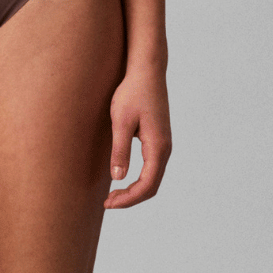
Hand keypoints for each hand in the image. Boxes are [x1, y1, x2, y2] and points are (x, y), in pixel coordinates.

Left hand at [103, 64, 170, 208]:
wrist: (147, 69)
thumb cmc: (132, 92)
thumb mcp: (121, 120)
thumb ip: (120, 150)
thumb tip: (118, 178)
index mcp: (158, 147)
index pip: (147, 185)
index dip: (128, 199)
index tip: (109, 203)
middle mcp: (165, 148)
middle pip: (151, 185)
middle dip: (130, 198)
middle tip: (107, 202)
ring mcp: (163, 143)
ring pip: (152, 176)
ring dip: (134, 188)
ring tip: (113, 193)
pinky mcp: (158, 137)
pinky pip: (151, 166)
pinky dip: (139, 177)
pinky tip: (123, 175)